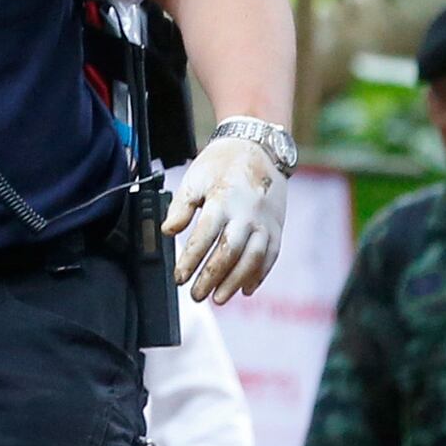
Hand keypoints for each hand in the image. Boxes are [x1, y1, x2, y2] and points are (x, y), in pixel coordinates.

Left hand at [164, 131, 291, 303]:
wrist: (258, 147)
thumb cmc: (221, 165)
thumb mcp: (194, 178)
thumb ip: (181, 207)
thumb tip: (168, 231)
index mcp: (223, 200)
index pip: (205, 236)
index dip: (191, 260)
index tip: (179, 278)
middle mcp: (247, 213)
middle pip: (229, 252)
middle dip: (212, 277)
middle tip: (196, 295)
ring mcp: (265, 222)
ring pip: (253, 258)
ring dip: (235, 281)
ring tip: (219, 299)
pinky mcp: (277, 227)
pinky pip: (271, 255)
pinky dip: (259, 275)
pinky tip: (246, 289)